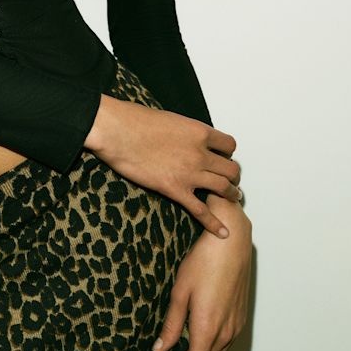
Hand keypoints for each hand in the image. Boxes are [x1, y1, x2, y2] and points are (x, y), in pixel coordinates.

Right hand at [84, 95, 242, 236]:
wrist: (117, 131)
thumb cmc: (135, 120)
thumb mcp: (168, 118)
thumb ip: (182, 131)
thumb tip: (182, 137)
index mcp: (199, 131)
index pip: (229, 145)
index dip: (228, 153)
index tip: (223, 157)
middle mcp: (200, 153)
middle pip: (231, 169)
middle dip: (233, 176)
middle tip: (231, 180)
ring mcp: (189, 173)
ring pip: (223, 188)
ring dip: (231, 195)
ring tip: (232, 198)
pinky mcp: (175, 189)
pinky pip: (201, 210)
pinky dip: (214, 223)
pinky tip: (222, 231)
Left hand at [154, 196, 252, 350]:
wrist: (231, 242)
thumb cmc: (203, 262)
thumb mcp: (179, 291)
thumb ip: (171, 324)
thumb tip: (160, 350)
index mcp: (207, 329)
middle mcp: (225, 333)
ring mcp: (236, 326)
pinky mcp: (241, 318)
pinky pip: (225, 344)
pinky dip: (210, 350)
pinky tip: (198, 340)